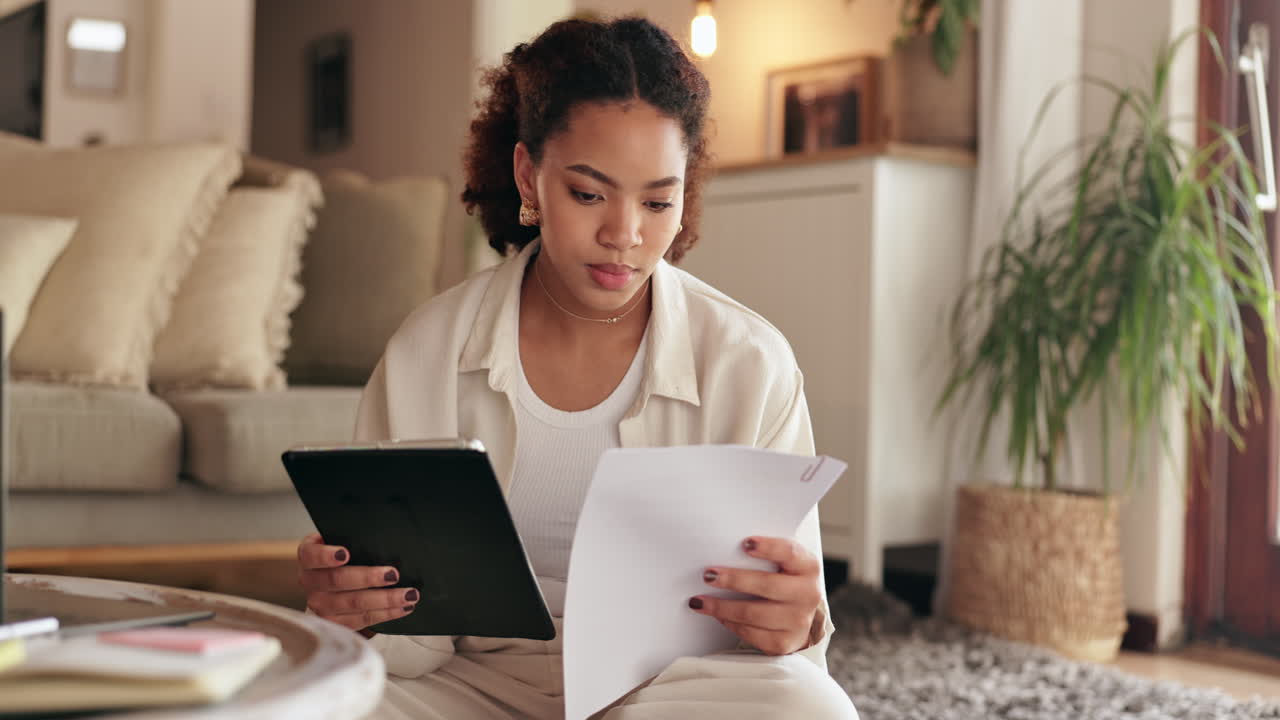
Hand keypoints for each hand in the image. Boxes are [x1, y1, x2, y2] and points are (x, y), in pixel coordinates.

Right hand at [296, 533, 418, 633]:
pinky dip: (386, 613)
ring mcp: (320, 605)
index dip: (326, 556)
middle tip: (394, 574)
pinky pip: (362, 619)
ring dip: (385, 599)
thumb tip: (384, 541)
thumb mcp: (340, 542)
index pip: (312, 555)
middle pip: (338, 581)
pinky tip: (403, 607)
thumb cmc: (341, 557)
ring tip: (409, 594)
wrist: (328, 581)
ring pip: (354, 603)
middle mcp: (309, 582)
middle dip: (368, 578)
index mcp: (308, 558)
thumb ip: (354, 540)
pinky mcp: (334, 623)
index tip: (345, 553)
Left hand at [688, 536, 821, 655]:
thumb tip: (723, 549)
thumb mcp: (783, 563)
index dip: (769, 548)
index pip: (790, 553)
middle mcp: (808, 594)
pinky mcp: (784, 643)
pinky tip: (717, 615)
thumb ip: (763, 555)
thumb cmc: (782, 579)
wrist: (799, 616)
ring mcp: (798, 621)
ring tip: (699, 601)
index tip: (745, 543)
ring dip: (722, 607)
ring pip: (753, 613)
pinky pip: (751, 634)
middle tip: (708, 575)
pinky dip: (730, 623)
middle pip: (767, 585)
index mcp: (808, 567)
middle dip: (734, 580)